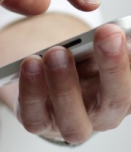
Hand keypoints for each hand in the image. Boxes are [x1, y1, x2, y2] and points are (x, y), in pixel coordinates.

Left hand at [16, 23, 130, 142]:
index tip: (125, 33)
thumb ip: (112, 42)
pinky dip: (30, 89)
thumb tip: (121, 28)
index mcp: (125, 94)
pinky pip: (33, 114)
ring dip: (65, 84)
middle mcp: (103, 115)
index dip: (129, 61)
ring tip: (56, 52)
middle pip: (115, 101)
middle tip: (105, 34)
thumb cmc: (80, 62)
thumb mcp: (98, 49)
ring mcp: (70, 123)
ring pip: (73, 118)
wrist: (46, 77)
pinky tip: (30, 63)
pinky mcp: (38, 123)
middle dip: (112, 67)